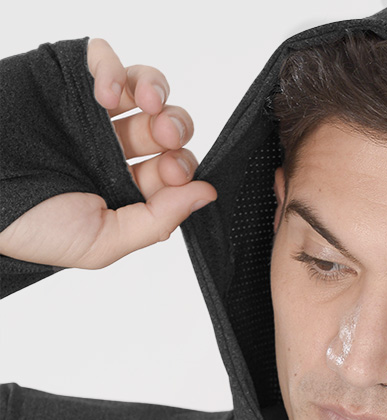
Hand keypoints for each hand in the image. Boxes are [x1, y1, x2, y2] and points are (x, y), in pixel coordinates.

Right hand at [0, 37, 216, 268]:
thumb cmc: (27, 224)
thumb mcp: (100, 241)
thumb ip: (157, 221)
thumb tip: (207, 195)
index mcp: (122, 186)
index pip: (172, 170)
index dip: (181, 170)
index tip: (169, 177)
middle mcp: (111, 145)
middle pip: (166, 127)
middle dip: (177, 130)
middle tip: (165, 140)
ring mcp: (89, 109)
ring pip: (146, 87)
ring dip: (160, 93)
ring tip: (150, 107)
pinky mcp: (65, 75)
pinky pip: (104, 57)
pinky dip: (115, 67)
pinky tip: (108, 92)